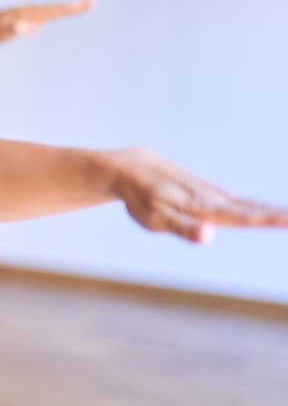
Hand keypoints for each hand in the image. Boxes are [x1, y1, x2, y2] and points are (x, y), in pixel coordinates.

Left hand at [0, 0, 94, 41]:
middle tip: (92, 2)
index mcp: (30, 14)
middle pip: (56, 9)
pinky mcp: (23, 19)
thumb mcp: (3, 33)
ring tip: (79, 7)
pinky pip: (41, 16)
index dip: (71, 9)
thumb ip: (16, 30)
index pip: (54, 12)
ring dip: (64, 9)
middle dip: (74, 7)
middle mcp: (31, 12)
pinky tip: (52, 17)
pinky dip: (51, 15)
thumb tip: (31, 27)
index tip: (86, 4)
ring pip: (49, 12)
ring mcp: (27, 15)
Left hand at [112, 148, 287, 243]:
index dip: (268, 220)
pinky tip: (268, 211)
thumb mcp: (156, 219)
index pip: (242, 217)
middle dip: (278, 216)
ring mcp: (211, 193)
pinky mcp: (206, 191)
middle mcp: (212, 198)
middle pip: (252, 209)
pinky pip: (237, 200)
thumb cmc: (141, 198)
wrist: (132, 168)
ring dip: (273, 211)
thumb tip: (209, 237)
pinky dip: (257, 206)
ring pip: (247, 204)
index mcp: (204, 207)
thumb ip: (184, 229)